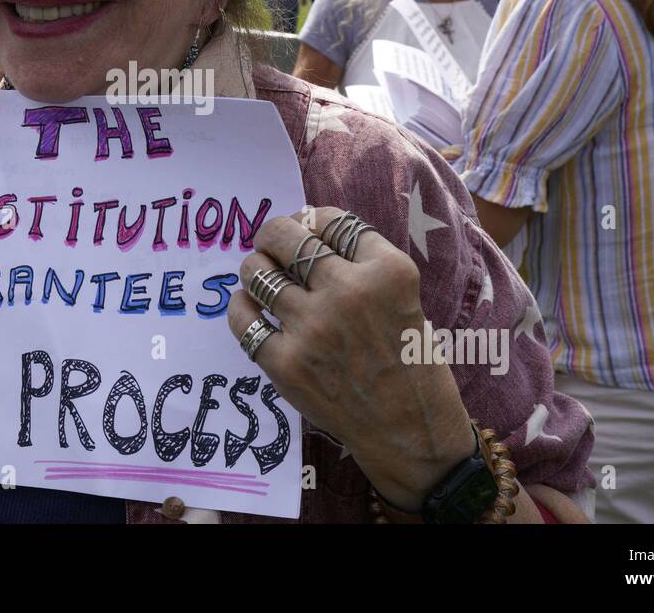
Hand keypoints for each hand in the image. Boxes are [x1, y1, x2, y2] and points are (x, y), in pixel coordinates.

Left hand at [229, 207, 473, 510]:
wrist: (411, 432)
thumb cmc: (411, 362)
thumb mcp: (404, 297)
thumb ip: (363, 263)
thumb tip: (305, 227)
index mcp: (388, 270)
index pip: (331, 220)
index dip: (314, 221)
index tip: (310, 229)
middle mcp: (349, 292)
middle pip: (286, 235)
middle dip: (275, 234)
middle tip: (275, 245)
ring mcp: (314, 328)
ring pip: (257, 271)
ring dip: (256, 267)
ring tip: (261, 274)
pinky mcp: (287, 363)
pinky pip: (243, 318)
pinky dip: (242, 308)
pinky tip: (252, 309)